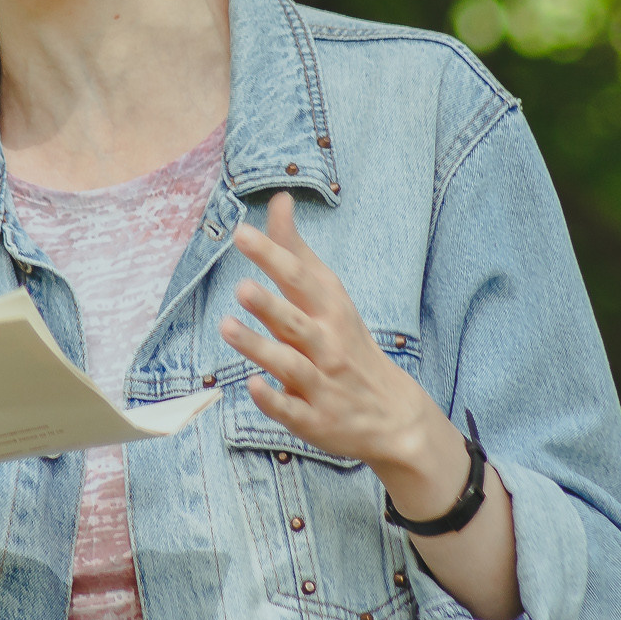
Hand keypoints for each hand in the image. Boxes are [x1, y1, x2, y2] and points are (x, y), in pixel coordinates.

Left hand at [220, 192, 444, 487]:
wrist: (392, 414)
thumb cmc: (347, 342)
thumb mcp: (328, 295)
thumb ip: (296, 250)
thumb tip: (279, 199)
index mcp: (330, 311)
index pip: (300, 279)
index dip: (272, 257)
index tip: (242, 233)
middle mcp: (327, 345)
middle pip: (297, 322)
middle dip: (271, 305)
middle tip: (242, 288)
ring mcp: (322, 384)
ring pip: (290, 365)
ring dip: (261, 348)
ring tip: (228, 327)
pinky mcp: (314, 420)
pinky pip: (292, 410)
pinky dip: (274, 400)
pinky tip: (252, 386)